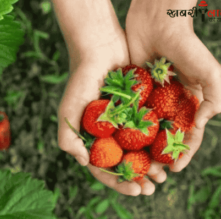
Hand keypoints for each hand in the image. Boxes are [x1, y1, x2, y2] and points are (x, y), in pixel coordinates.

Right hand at [57, 27, 164, 196]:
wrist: (100, 48)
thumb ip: (68, 137)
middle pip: (123, 163)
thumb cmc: (81, 79)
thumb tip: (84, 163)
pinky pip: (150, 130)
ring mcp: (123, 123)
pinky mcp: (137, 111)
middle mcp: (107, 134)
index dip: (117, 183)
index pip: (102, 168)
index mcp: (90, 138)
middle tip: (153, 187)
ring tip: (163, 174)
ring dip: (151, 165)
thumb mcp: (68, 109)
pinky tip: (169, 151)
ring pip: (139, 150)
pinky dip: (159, 143)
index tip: (135, 190)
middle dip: (137, 179)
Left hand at [126, 0, 220, 171]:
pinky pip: (129, 114)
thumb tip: (202, 124)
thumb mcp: (210, 72)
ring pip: (145, 130)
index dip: (183, 153)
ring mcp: (150, 99)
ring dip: (142, 149)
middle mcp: (170, 104)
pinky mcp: (133, 92)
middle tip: (151, 174)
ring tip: (136, 165)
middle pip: (164, 137)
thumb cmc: (186, 45)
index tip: (173, 169)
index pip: (187, 134)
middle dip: (160, 156)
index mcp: (189, 102)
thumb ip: (214, 97)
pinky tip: (120, 143)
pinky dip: (126, 129)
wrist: (156, 21)